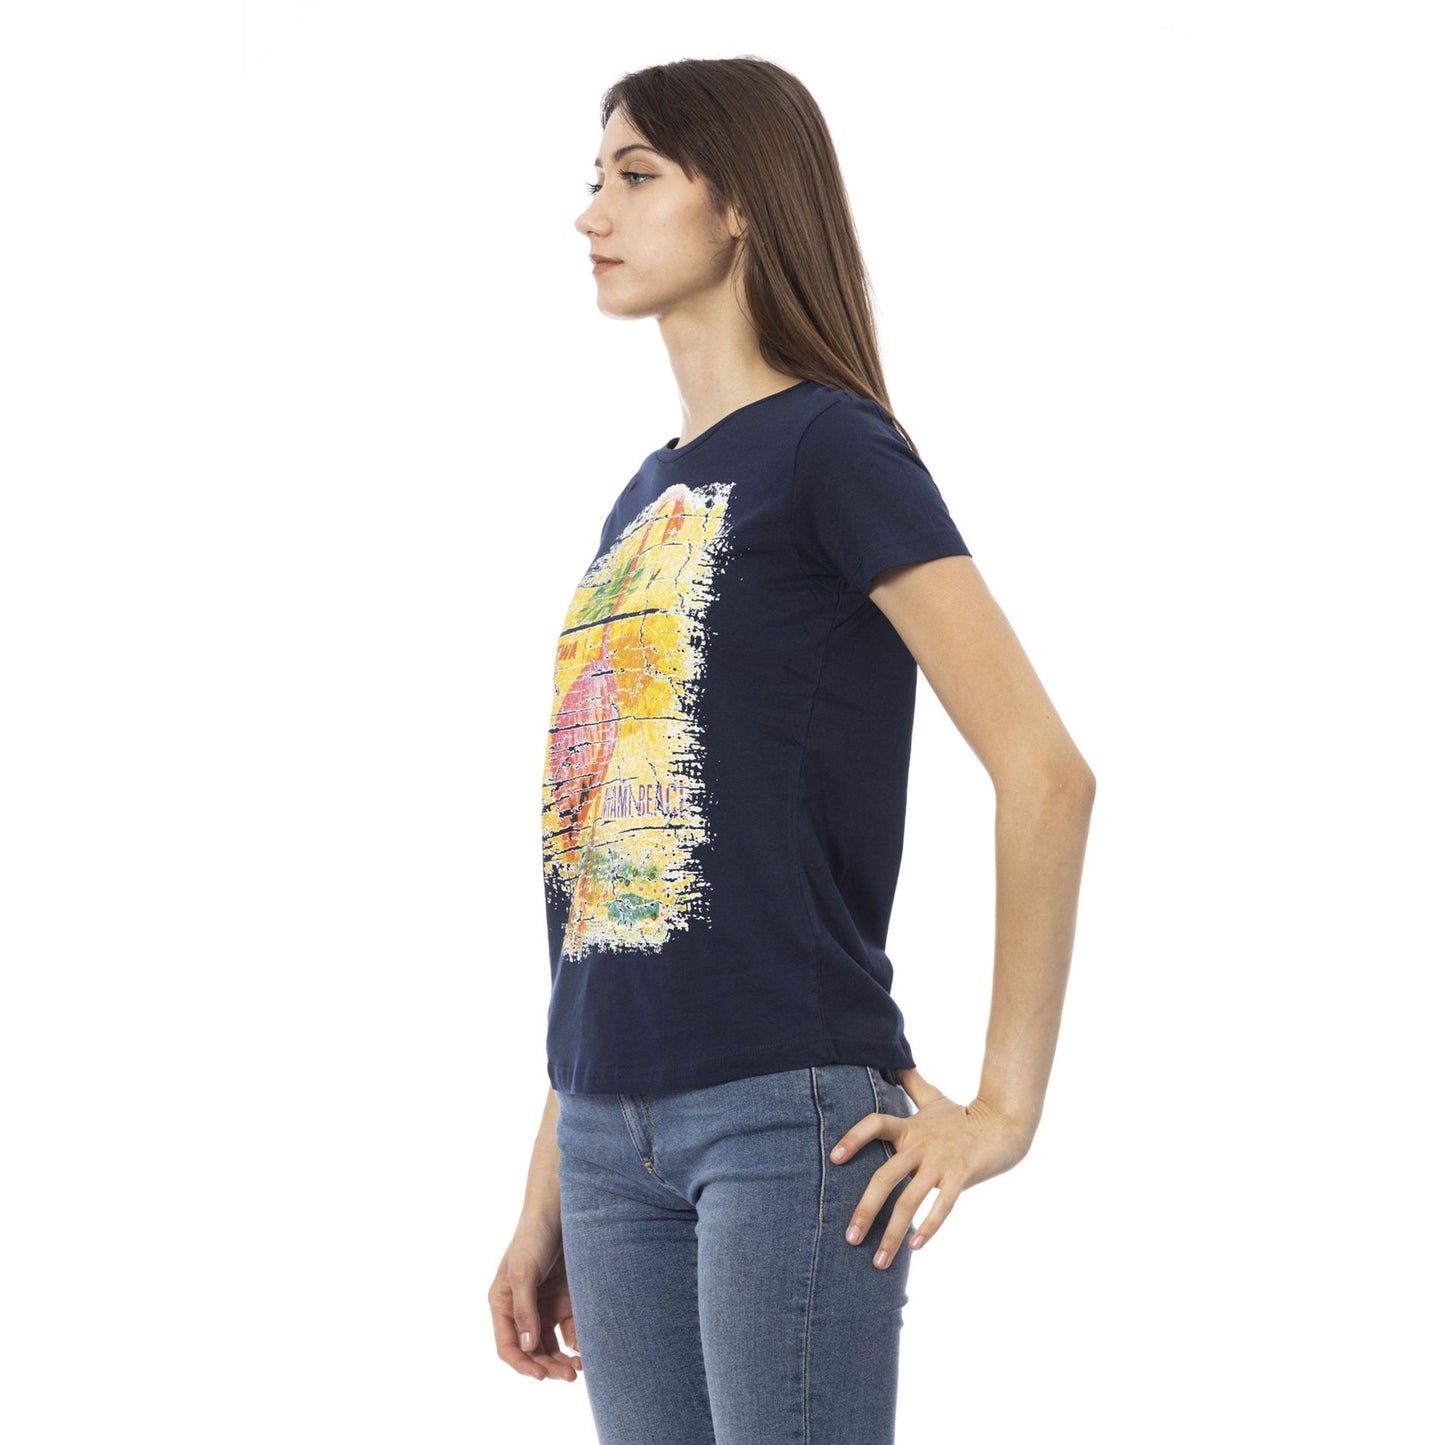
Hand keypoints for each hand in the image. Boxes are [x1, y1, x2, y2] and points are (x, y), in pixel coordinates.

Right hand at [489, 1211, 583, 1381]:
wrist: (562, 1210)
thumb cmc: (533, 1236)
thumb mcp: (523, 1272)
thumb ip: (524, 1309)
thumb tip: (527, 1346)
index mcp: (504, 1304)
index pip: (508, 1345)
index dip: (522, 1364)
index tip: (540, 1375)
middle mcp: (523, 1310)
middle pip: (532, 1350)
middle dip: (547, 1366)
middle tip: (567, 1375)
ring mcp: (544, 1306)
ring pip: (551, 1345)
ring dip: (562, 1360)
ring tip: (578, 1368)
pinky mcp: (565, 1300)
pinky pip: (569, 1330)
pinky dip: (576, 1342)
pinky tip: (585, 1347)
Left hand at [828, 1070, 1035, 1267]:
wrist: (1004, 1123)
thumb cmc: (963, 1115)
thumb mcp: (934, 1097)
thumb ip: (912, 1082)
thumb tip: (894, 1061)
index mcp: (910, 1128)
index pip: (874, 1124)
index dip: (853, 1138)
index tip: (834, 1158)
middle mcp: (920, 1145)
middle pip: (884, 1176)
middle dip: (865, 1209)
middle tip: (850, 1238)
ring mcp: (940, 1161)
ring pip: (909, 1199)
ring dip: (892, 1232)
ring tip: (879, 1261)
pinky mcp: (961, 1175)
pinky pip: (942, 1205)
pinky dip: (928, 1226)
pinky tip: (915, 1247)